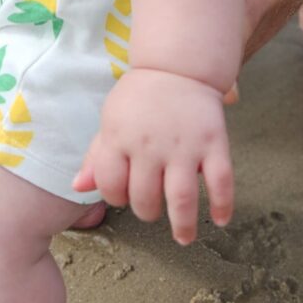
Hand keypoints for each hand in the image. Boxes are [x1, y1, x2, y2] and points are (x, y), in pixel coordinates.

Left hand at [71, 68, 234, 243]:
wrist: (177, 65)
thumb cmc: (139, 97)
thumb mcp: (110, 120)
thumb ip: (96, 156)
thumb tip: (78, 188)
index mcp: (119, 137)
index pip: (110, 185)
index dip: (115, 196)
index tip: (124, 195)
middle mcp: (150, 144)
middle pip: (145, 197)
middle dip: (146, 211)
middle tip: (152, 209)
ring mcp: (184, 145)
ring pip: (182, 197)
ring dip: (183, 224)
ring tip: (184, 237)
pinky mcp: (213, 142)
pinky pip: (221, 181)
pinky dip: (223, 204)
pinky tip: (221, 219)